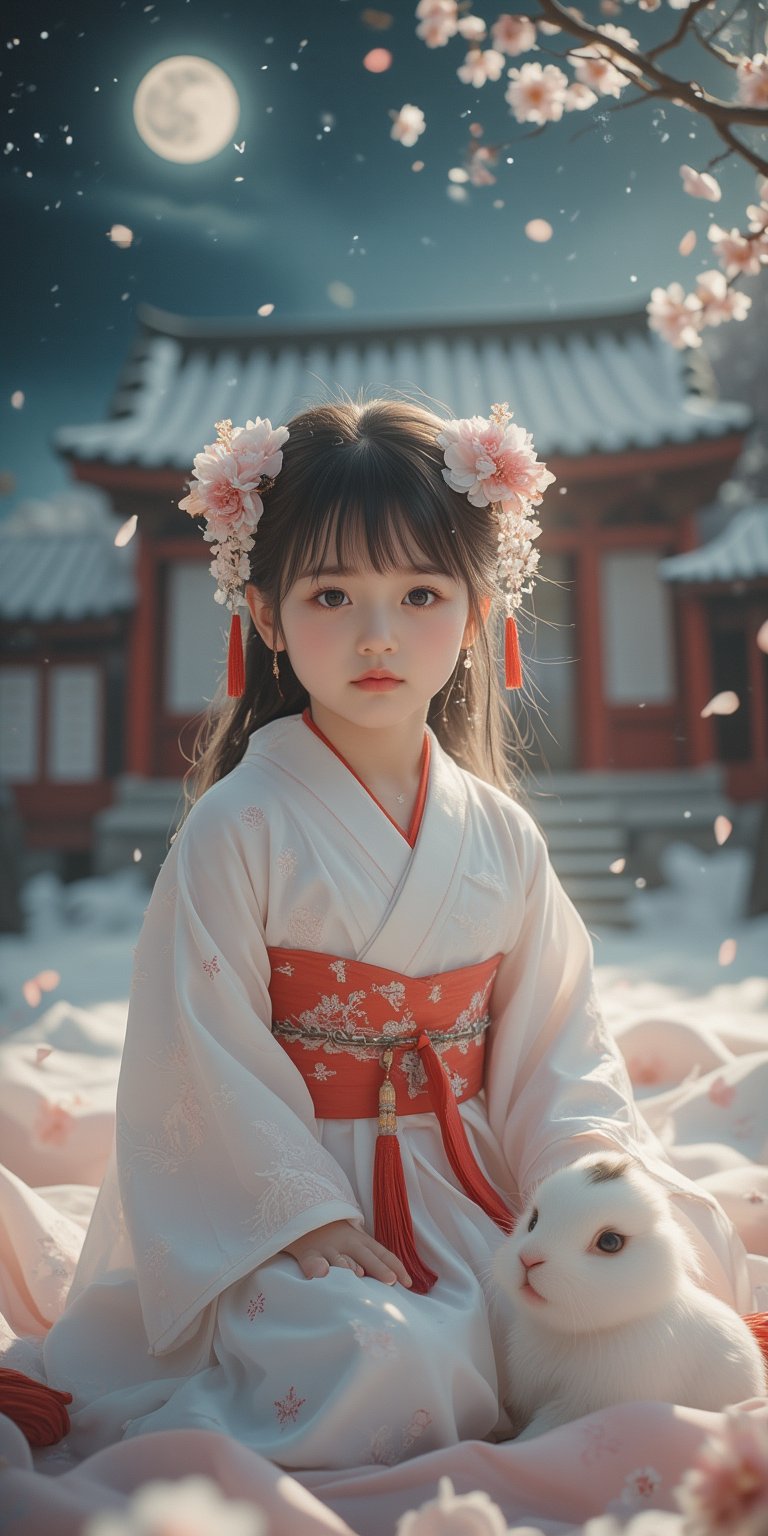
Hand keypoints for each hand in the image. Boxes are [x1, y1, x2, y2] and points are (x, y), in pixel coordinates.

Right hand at [283, 1219, 412, 1286]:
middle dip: (379, 1268)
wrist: (303, 1215)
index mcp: (361, 1241)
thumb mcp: (354, 1242)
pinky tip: (322, 1272)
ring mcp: (327, 1248)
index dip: (396, 1267)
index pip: (383, 1254)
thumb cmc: (333, 1236)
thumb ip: (370, 1259)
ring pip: (340, 1259)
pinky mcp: (307, 1253)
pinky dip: (316, 1266)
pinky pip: (312, 1261)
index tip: (408, 1283)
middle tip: (390, 1281)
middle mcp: (347, 1243)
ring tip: (358, 1275)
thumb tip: (393, 1282)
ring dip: (349, 1267)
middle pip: (366, 1256)